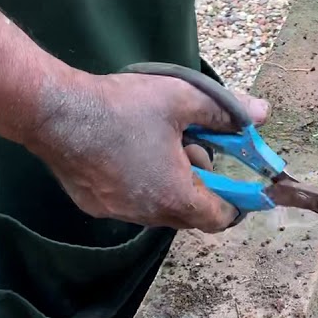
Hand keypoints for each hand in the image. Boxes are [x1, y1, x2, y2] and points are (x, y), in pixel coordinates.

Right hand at [23, 69, 268, 232]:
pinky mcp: (94, 205)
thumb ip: (226, 110)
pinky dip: (140, 183)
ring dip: (169, 184)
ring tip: (159, 143)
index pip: (219, 219)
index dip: (234, 202)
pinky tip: (128, 151)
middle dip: (199, 185)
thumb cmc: (122, 107)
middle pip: (189, 214)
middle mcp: (147, 214)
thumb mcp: (182, 99)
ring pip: (158, 208)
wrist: (55, 112)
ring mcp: (118, 213)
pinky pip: (130, 202)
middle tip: (192, 146)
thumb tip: (262, 113)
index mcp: (175, 196)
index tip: (238, 182)